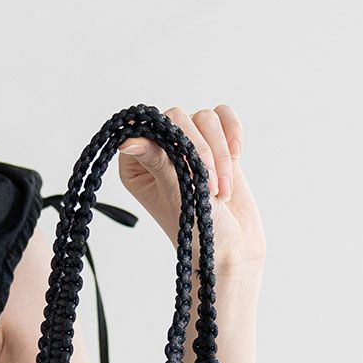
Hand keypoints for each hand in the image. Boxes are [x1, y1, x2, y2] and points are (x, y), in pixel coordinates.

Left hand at [118, 104, 265, 270]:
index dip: (170, 140)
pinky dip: (233, 135)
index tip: (185, 169)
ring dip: (220, 153)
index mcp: (137, 164)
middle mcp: (159, 150)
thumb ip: (155, 159)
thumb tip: (125, 140)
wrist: (232, 245)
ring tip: (221, 189)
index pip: (147, 127)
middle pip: (179, 117)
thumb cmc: (196, 228)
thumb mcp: (173, 192)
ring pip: (205, 118)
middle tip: (210, 187)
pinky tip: (236, 158)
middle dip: (201, 151)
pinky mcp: (215, 143)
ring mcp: (188, 144)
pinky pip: (224, 116)